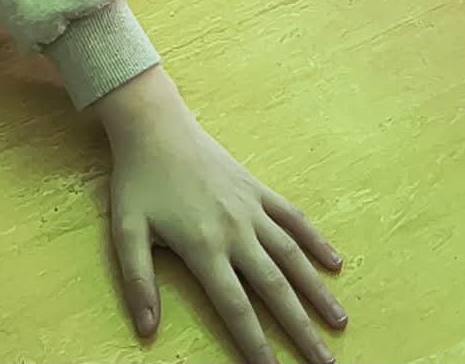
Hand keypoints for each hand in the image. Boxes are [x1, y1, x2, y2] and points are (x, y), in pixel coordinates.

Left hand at [93, 67, 346, 363]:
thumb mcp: (126, 230)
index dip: (255, 343)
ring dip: (317, 291)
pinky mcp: (258, 188)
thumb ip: (137, 281)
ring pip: (293, 256)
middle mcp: (236, 230)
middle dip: (301, 329)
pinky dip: (316, 241)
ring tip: (339, 321)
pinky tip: (335, 263)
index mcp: (203, 246)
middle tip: (325, 362)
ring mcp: (252, 208)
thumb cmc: (137, 180)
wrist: (155, 125)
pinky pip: (294, 218)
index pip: (235, 306)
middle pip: (275, 288)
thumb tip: (146, 330)